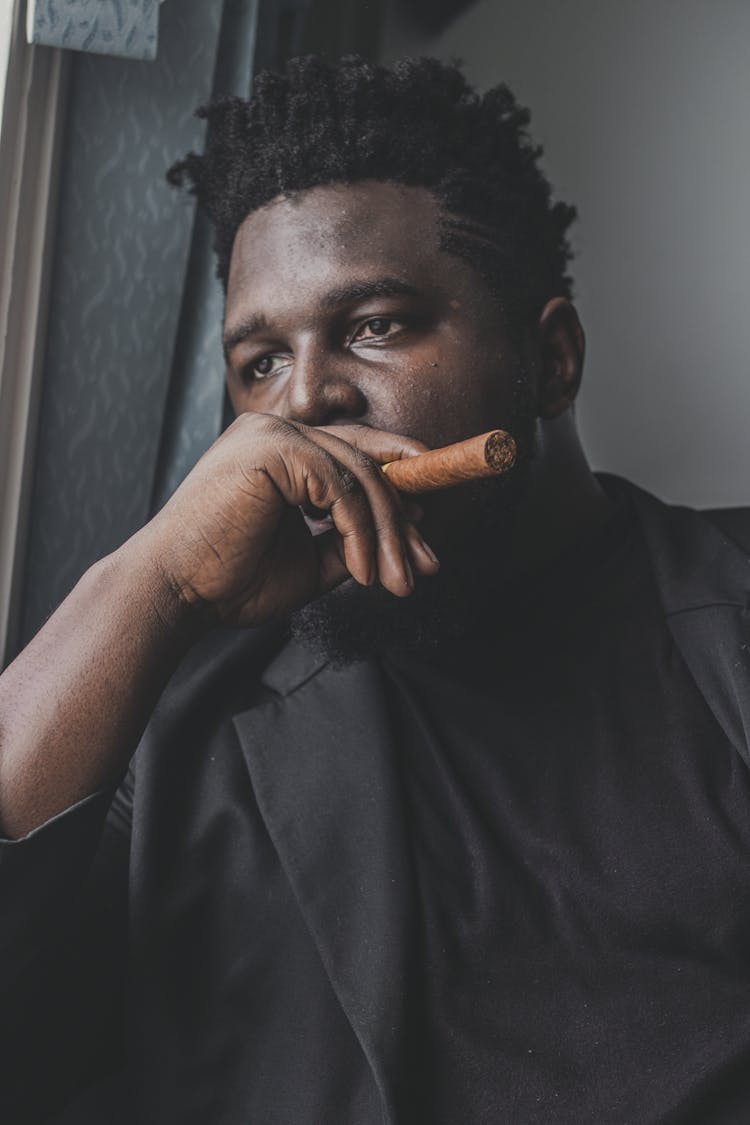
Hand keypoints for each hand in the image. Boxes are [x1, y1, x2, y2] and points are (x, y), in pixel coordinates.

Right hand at [140, 412, 439, 628]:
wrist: (176, 593)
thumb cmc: (230, 579)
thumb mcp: (308, 559)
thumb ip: (346, 539)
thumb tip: (401, 534)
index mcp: (281, 451)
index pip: (354, 454)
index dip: (398, 482)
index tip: (426, 523)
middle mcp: (277, 430)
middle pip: (366, 462)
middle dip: (402, 519)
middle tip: (426, 567)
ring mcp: (273, 433)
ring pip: (361, 476)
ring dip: (387, 534)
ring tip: (398, 581)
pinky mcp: (273, 448)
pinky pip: (342, 488)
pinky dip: (361, 531)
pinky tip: (362, 570)